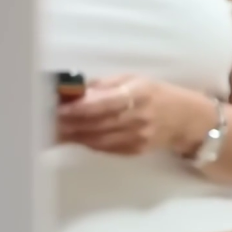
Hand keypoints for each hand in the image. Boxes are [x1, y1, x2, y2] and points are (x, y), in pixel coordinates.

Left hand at [54, 76, 213, 156]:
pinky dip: (84, 141)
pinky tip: (71, 136)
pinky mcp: (134, 151)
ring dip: (71, 134)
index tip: (58, 107)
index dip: (79, 107)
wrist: (187, 120)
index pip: (105, 103)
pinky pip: (103, 148)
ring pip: (96, 139)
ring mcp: (137, 137)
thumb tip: (72, 91)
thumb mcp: (134, 80)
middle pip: (96, 123)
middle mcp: (140, 117)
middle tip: (44, 119)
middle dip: (68, 122)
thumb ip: (104, 86)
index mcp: (140, 93)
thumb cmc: (157, 94)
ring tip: (50, 129)